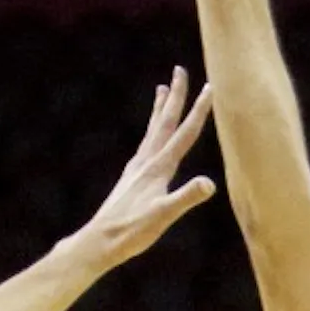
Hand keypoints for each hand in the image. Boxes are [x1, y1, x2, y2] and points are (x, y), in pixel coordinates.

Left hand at [73, 66, 215, 268]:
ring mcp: (136, 169)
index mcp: (159, 168)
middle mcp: (146, 162)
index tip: (210, 87)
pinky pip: (145, 145)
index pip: (184, 133)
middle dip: (175, 96)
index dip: (199, 110)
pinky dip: (151, 132)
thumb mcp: (163, 216)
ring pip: (152, 130)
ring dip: (159, 108)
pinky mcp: (130, 178)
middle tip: (180, 70)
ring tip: (161, 89)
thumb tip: (209, 183)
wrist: (99, 241)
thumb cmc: (132, 232)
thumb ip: (186, 198)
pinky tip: (150, 137)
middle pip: (164, 122)